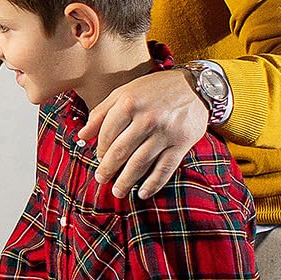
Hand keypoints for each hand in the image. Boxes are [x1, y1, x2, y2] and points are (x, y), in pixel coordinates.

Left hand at [79, 69, 208, 198]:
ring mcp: (165, 131)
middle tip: (101, 179)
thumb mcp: (125, 93)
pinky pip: (165, 167)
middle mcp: (147, 118)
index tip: (99, 158)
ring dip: (125, 181)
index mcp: (129, 103)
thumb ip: (101, 113)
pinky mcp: (182, 142)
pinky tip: (142, 193)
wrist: (198, 85)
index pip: (106, 135)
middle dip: (107, 169)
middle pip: (120, 151)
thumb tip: (81, 135)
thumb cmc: (155, 90)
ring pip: (139, 163)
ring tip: (117, 191)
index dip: (100, 150)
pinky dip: (153, 183)